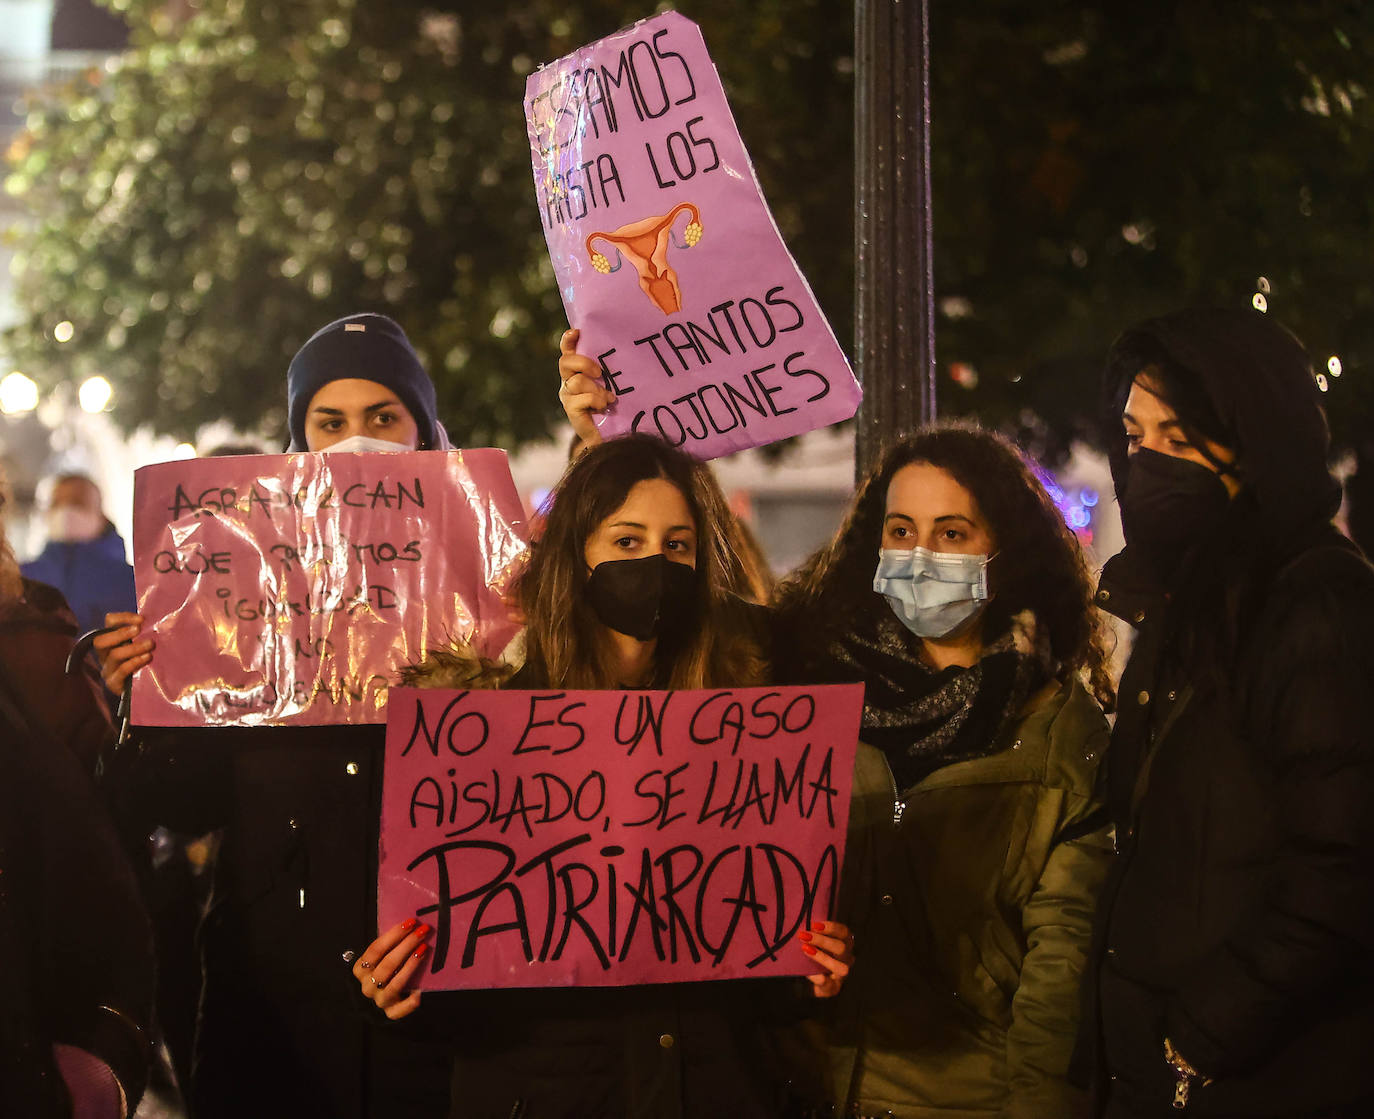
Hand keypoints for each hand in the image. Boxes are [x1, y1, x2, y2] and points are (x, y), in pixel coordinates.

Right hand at [92, 613, 153, 691]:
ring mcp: (107, 669)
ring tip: (150, 645)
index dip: (123, 618)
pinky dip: (134, 662)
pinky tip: (147, 658)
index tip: (142, 619)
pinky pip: (121, 671)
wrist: (140, 690)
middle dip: (120, 633)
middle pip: (100, 640)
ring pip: (114, 655)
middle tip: (139, 630)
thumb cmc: (143, 662)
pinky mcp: (113, 683)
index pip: (109, 622)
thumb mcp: (142, 645)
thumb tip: (157, 620)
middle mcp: (105, 654)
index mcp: (111, 640)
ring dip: (133, 648)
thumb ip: (144, 634)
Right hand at [353, 918, 432, 1019]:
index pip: (376, 949)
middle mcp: (367, 986)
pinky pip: (400, 1010)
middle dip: (406, 945)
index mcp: (360, 969)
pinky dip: (410, 1001)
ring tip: (424, 949)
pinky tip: (420, 991)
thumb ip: (387, 946)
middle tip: (422, 931)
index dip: (394, 934)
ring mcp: (380, 1000)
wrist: (375, 1002)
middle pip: (387, 964)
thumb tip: (409, 925)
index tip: (410, 923)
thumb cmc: (380, 973)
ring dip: (411, 965)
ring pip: (395, 984)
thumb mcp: (377, 959)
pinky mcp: (391, 1013)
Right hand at [558, 328, 611, 448]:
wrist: (608, 434)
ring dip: (596, 389)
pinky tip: (604, 406)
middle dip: (583, 363)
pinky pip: (582, 398)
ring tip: (610, 398)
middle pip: (566, 362)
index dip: (568, 340)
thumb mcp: (611, 382)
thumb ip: (609, 368)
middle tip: (599, 372)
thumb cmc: (613, 405)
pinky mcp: (570, 409)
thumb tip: (624, 349)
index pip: (567, 350)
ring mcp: (567, 395)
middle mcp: (568, 380)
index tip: (576, 332)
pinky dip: (596, 401)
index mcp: (576, 370)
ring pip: (577, 381)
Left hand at [799, 920, 853, 998]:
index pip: (843, 932)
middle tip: (804, 935)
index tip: (814, 925)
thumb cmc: (812, 953)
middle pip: (842, 948)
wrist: (810, 981)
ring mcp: (841, 974)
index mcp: (844, 943)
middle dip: (823, 941)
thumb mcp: (813, 941)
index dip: (831, 927)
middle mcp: (846, 958)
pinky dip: (817, 977)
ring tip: (806, 950)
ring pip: (841, 967)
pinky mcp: (833, 988)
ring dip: (823, 958)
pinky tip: (807, 972)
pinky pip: (828, 984)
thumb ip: (811, 933)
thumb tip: (798, 924)